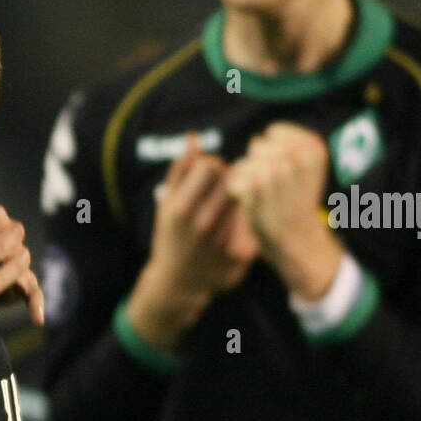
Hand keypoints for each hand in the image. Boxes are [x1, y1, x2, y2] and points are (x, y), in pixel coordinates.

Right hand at [125, 135, 258, 349]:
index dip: (210, 167)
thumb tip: (194, 136)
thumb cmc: (171, 237)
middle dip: (228, 179)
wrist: (178, 284)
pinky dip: (248, 219)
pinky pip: (254, 220)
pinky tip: (235, 229)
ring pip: (247, 198)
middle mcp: (204, 224)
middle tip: (220, 190)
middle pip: (232, 179)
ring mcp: (225, 240)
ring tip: (227, 210)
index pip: (211, 165)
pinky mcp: (243, 254)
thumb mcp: (166, 204)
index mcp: (181, 208)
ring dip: (240, 197)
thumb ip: (180, 169)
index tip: (207, 178)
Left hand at [224, 122, 342, 298]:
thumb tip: (231, 139)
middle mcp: (297, 154)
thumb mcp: (306, 167)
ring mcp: (276, 170)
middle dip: (258, 165)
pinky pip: (233, 181)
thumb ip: (286, 143)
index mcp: (313, 147)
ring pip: (244, 164)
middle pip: (257, 145)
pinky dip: (239, 193)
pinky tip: (256, 206)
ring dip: (248, 181)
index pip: (275, 132)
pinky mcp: (256, 186)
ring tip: (267, 198)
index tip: (287, 173)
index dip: (273, 153)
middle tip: (275, 189)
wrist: (299, 243)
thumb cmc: (296, 202)